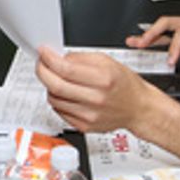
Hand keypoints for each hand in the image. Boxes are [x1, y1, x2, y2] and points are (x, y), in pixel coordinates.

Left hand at [35, 47, 161, 132]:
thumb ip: (81, 58)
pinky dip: (58, 101)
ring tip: (58, 79)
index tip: (43, 53)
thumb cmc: (125, 85)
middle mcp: (96, 99)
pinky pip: (59, 111)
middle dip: (42, 72)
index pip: (66, 69)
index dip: (49, 59)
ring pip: (54, 99)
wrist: (138, 108)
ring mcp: (89, 115)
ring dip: (50, 87)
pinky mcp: (84, 126)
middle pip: (56, 86)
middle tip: (41, 64)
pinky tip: (67, 94)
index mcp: (103, 79)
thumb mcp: (107, 62)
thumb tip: (58, 57)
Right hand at [127, 14, 179, 69]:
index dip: (176, 46)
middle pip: (167, 23)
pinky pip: (165, 33)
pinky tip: (141, 42)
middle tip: (140, 44)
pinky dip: (152, 38)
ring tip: (133, 42)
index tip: (171, 60)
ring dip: (147, 34)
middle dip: (152, 33)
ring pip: (163, 26)